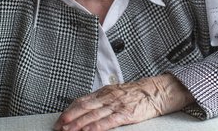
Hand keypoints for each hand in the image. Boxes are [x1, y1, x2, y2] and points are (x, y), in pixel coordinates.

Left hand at [54, 74, 194, 130]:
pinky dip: (96, 126)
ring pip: (93, 115)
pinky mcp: (127, 113)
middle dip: (69, 118)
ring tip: (68, 130)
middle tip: (58, 126)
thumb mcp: (117, 92)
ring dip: (78, 124)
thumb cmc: (139, 93)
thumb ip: (103, 99)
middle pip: (84, 108)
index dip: (69, 110)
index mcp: (105, 92)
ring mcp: (117, 105)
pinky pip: (108, 121)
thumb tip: (88, 107)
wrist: (158, 90)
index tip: (60, 119)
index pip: (82, 100)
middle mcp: (108, 97)